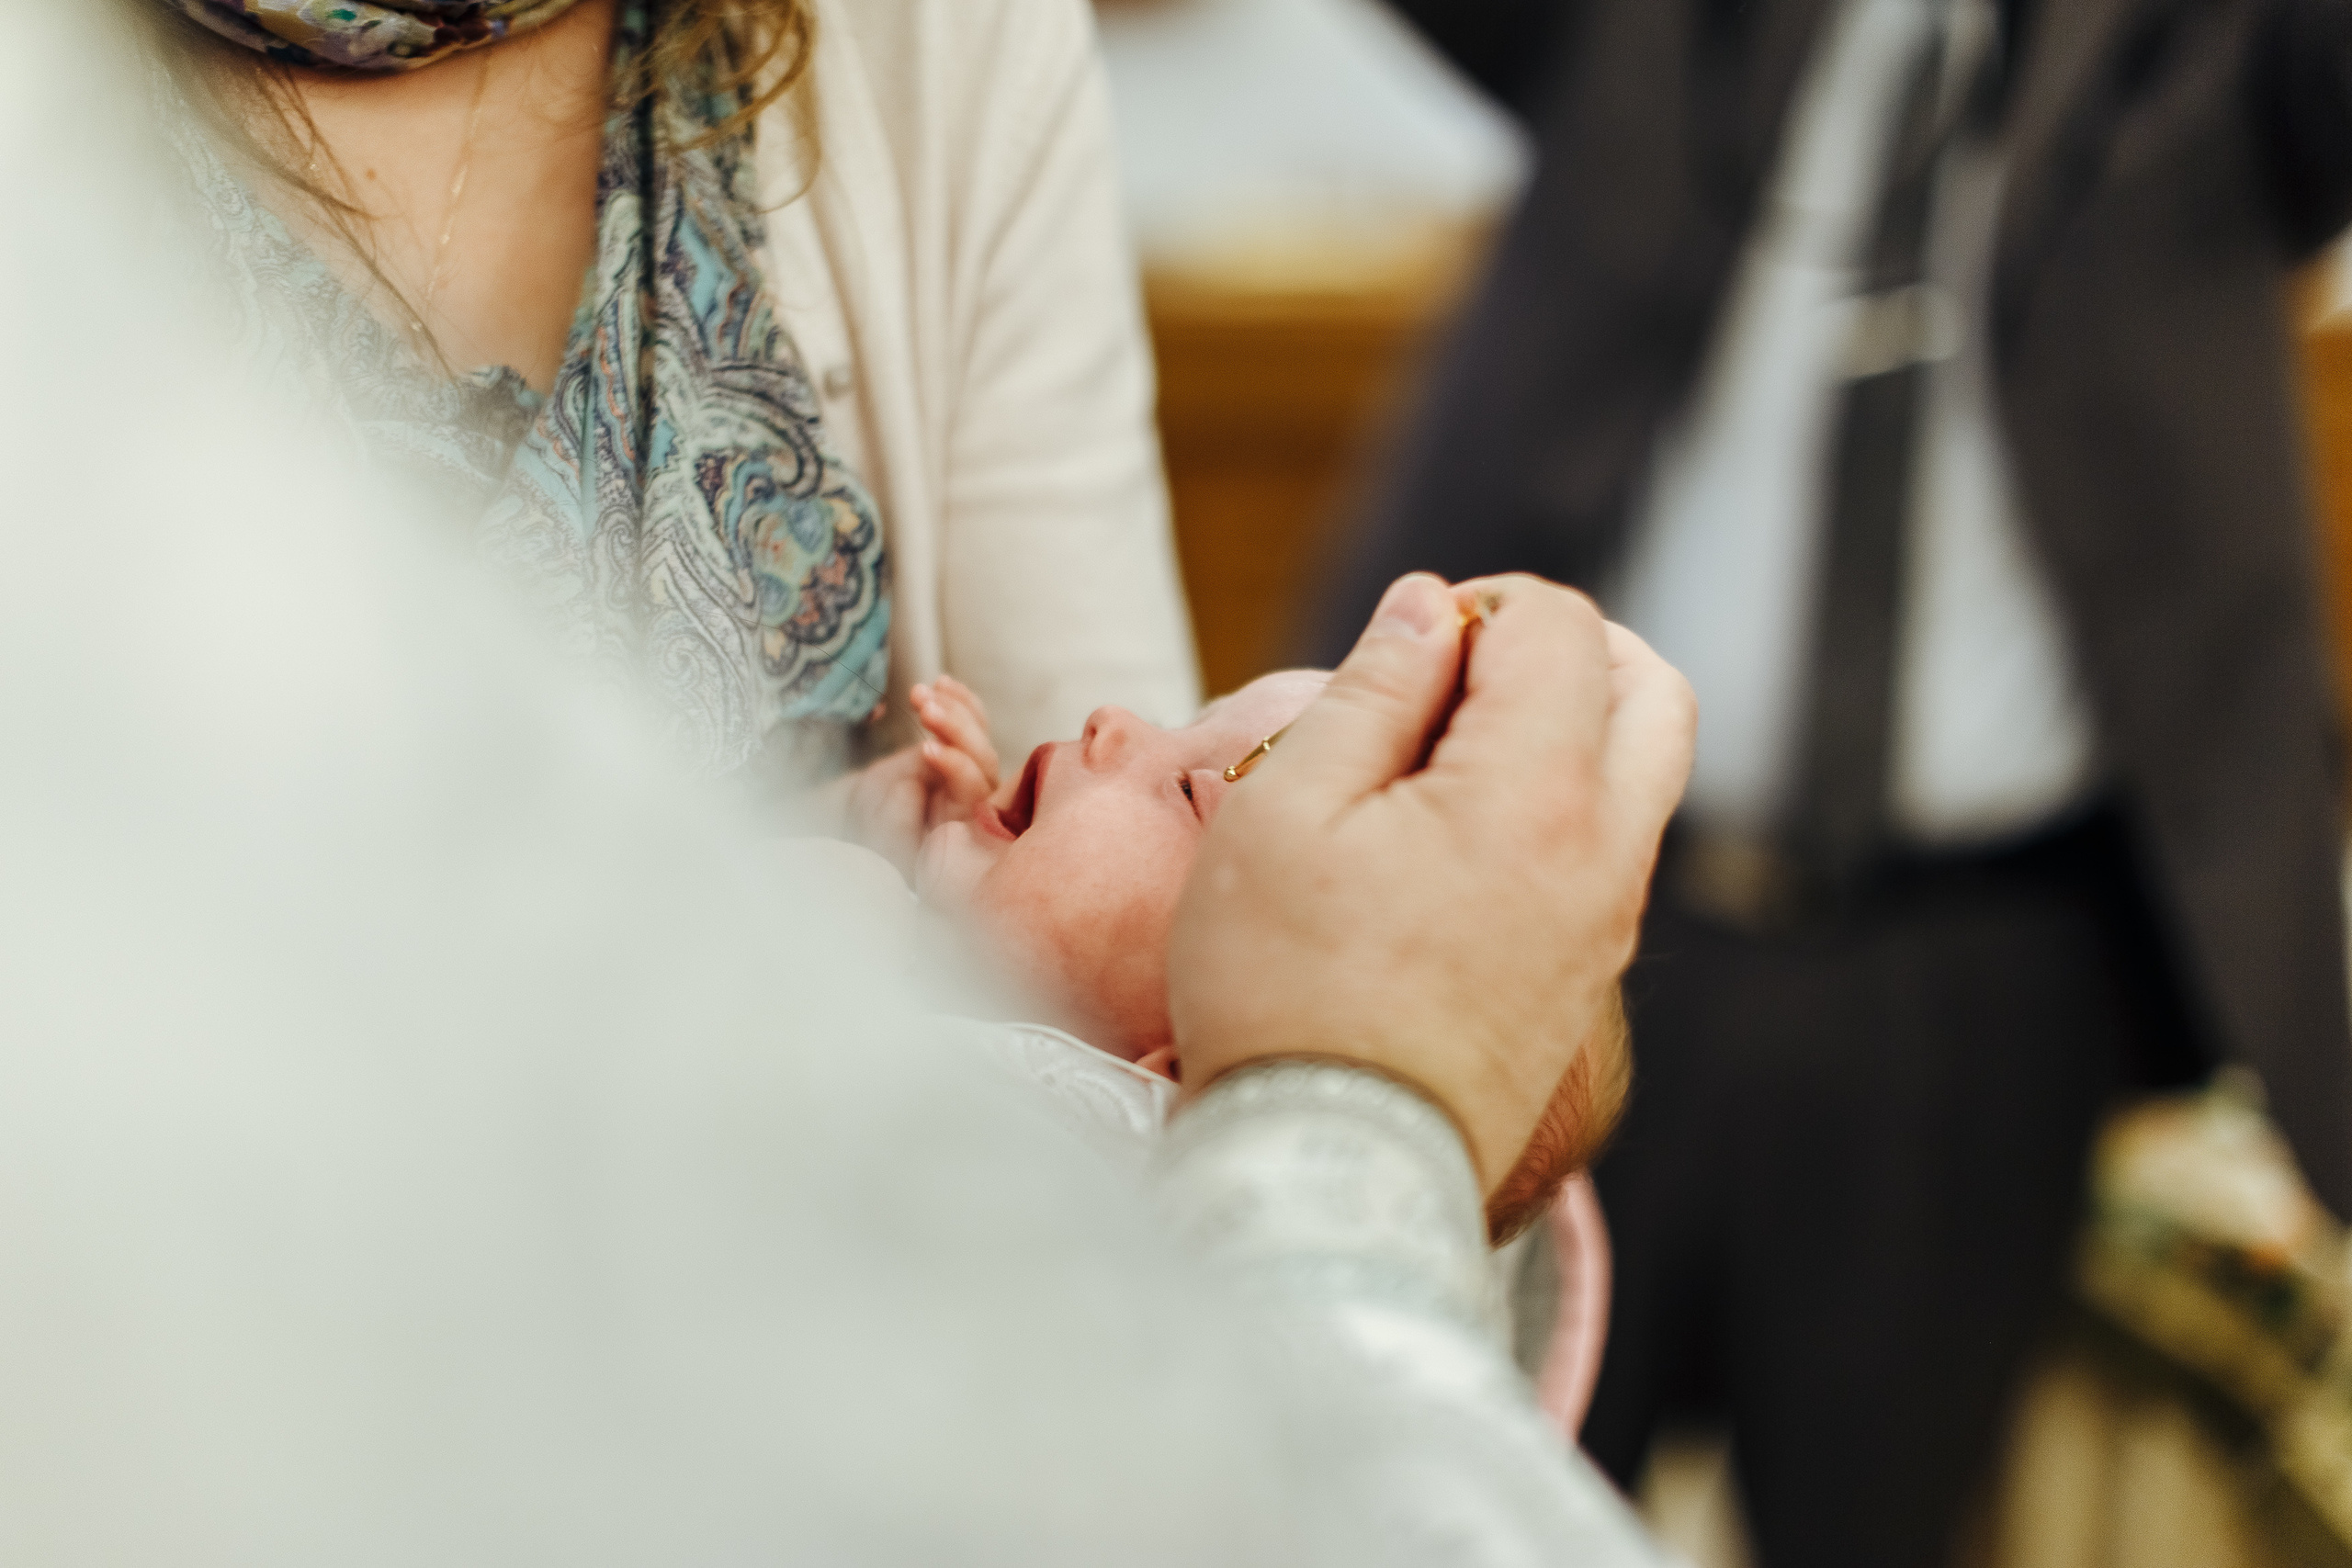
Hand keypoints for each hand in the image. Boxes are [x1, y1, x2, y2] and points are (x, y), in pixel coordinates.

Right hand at [844, 677, 1002, 876]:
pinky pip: (972, 720)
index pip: (973, 791)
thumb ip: (897, 817)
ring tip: (920, 693)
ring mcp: (973, 770)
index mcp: (963, 822)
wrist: (868, 811)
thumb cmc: (873, 828)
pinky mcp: (963, 748)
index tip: (926, 748)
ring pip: (979, 735)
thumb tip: (912, 788)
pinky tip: (941, 683)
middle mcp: (977, 797)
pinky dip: (959, 700)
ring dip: (953, 709)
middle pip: (983, 759)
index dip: (956, 767)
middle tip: (925, 710)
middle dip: (957, 729)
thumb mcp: (878, 830)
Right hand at [1165, 573, 1695, 1192]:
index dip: (1476, 607)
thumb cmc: (1286, 989)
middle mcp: (1605, 851)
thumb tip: (1427, 607)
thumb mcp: (1284, 810)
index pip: (1559, 627)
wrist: (1332, 1172)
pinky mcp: (1590, 977)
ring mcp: (1609, 923)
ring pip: (1645, 772)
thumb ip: (1370, 690)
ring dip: (1569, 727)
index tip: (1399, 657)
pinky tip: (1454, 840)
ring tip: (1447, 758)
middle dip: (1562, 649)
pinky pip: (1614, 849)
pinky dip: (1561, 804)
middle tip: (1457, 676)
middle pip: (1651, 687)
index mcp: (1536, 793)